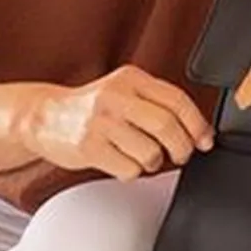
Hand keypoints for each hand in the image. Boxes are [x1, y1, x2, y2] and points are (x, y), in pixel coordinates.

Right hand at [15, 66, 214, 180]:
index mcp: (130, 79)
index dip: (198, 124)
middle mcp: (115, 96)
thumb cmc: (92, 109)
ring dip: (154, 163)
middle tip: (180, 155)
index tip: (205, 140)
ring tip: (141, 157)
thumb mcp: (124, 91)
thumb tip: (200, 131)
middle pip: (167, 126)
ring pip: (150, 153)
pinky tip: (120, 161)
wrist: (45, 117)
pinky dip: (132, 171)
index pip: (177, 100)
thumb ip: (157, 104)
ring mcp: (101, 122)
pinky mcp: (89, 147)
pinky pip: (129, 169)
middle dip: (182, 148)